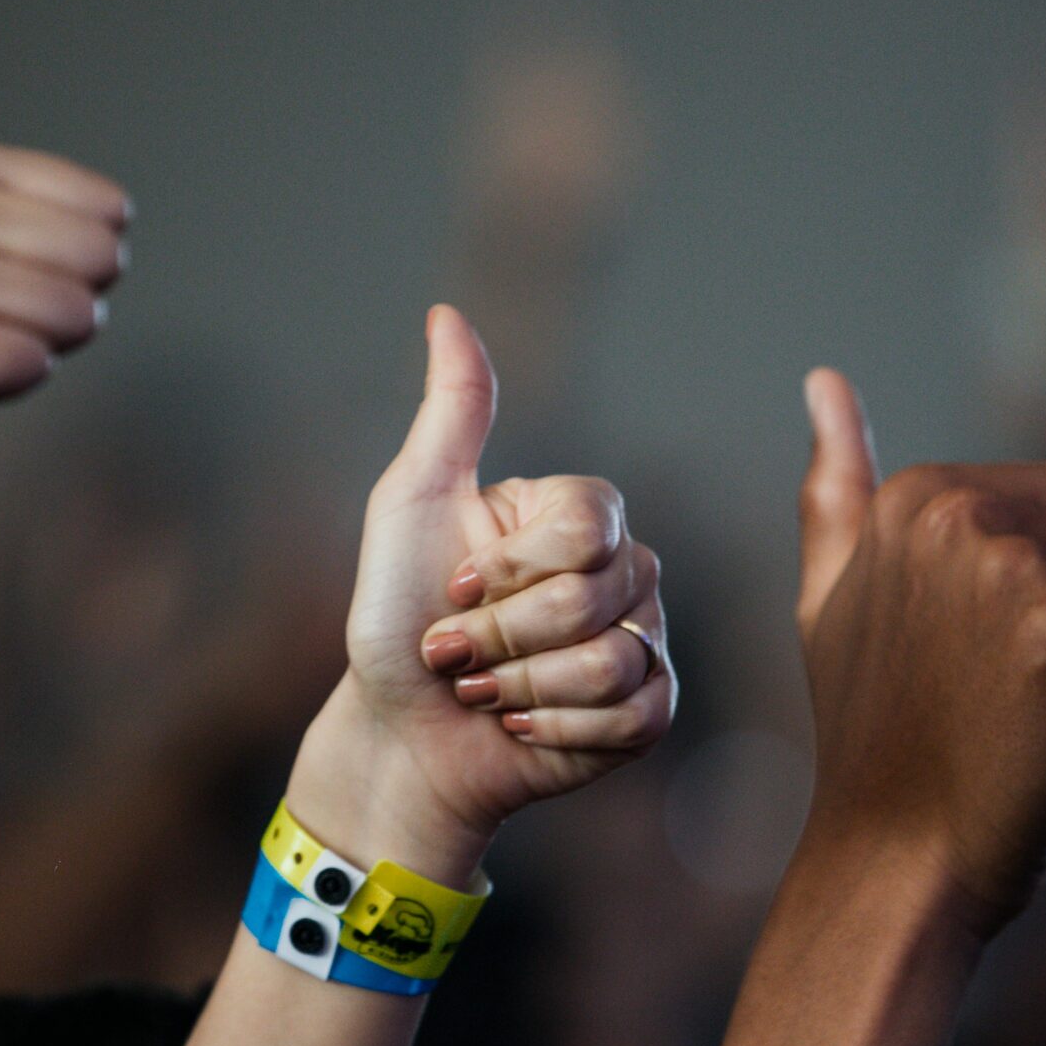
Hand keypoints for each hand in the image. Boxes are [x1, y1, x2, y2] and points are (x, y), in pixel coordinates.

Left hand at [288, 305, 671, 882]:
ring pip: (610, 660)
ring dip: (519, 686)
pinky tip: (523, 726)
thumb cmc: (396, 619)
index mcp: (578, 515)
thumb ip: (451, 415)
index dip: (510, 567)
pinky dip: (558, 728)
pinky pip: (633, 713)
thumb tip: (445, 312)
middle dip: (499, 636)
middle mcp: (624, 571)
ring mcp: (644, 641)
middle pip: (593, 594)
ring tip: (482, 692)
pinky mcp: (648, 712)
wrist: (399, 733)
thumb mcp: (410, 506)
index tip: (455, 586)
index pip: (588, 521)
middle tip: (456, 651)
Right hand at [791, 368, 1045, 937]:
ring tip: (1031, 731)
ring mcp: (1013, 577)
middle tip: (1004, 706)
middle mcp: (963, 517)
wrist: (889, 866)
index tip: (971, 661)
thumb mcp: (834, 599)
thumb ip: (838, 490)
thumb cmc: (875, 743)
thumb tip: (824, 378)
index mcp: (921, 494)